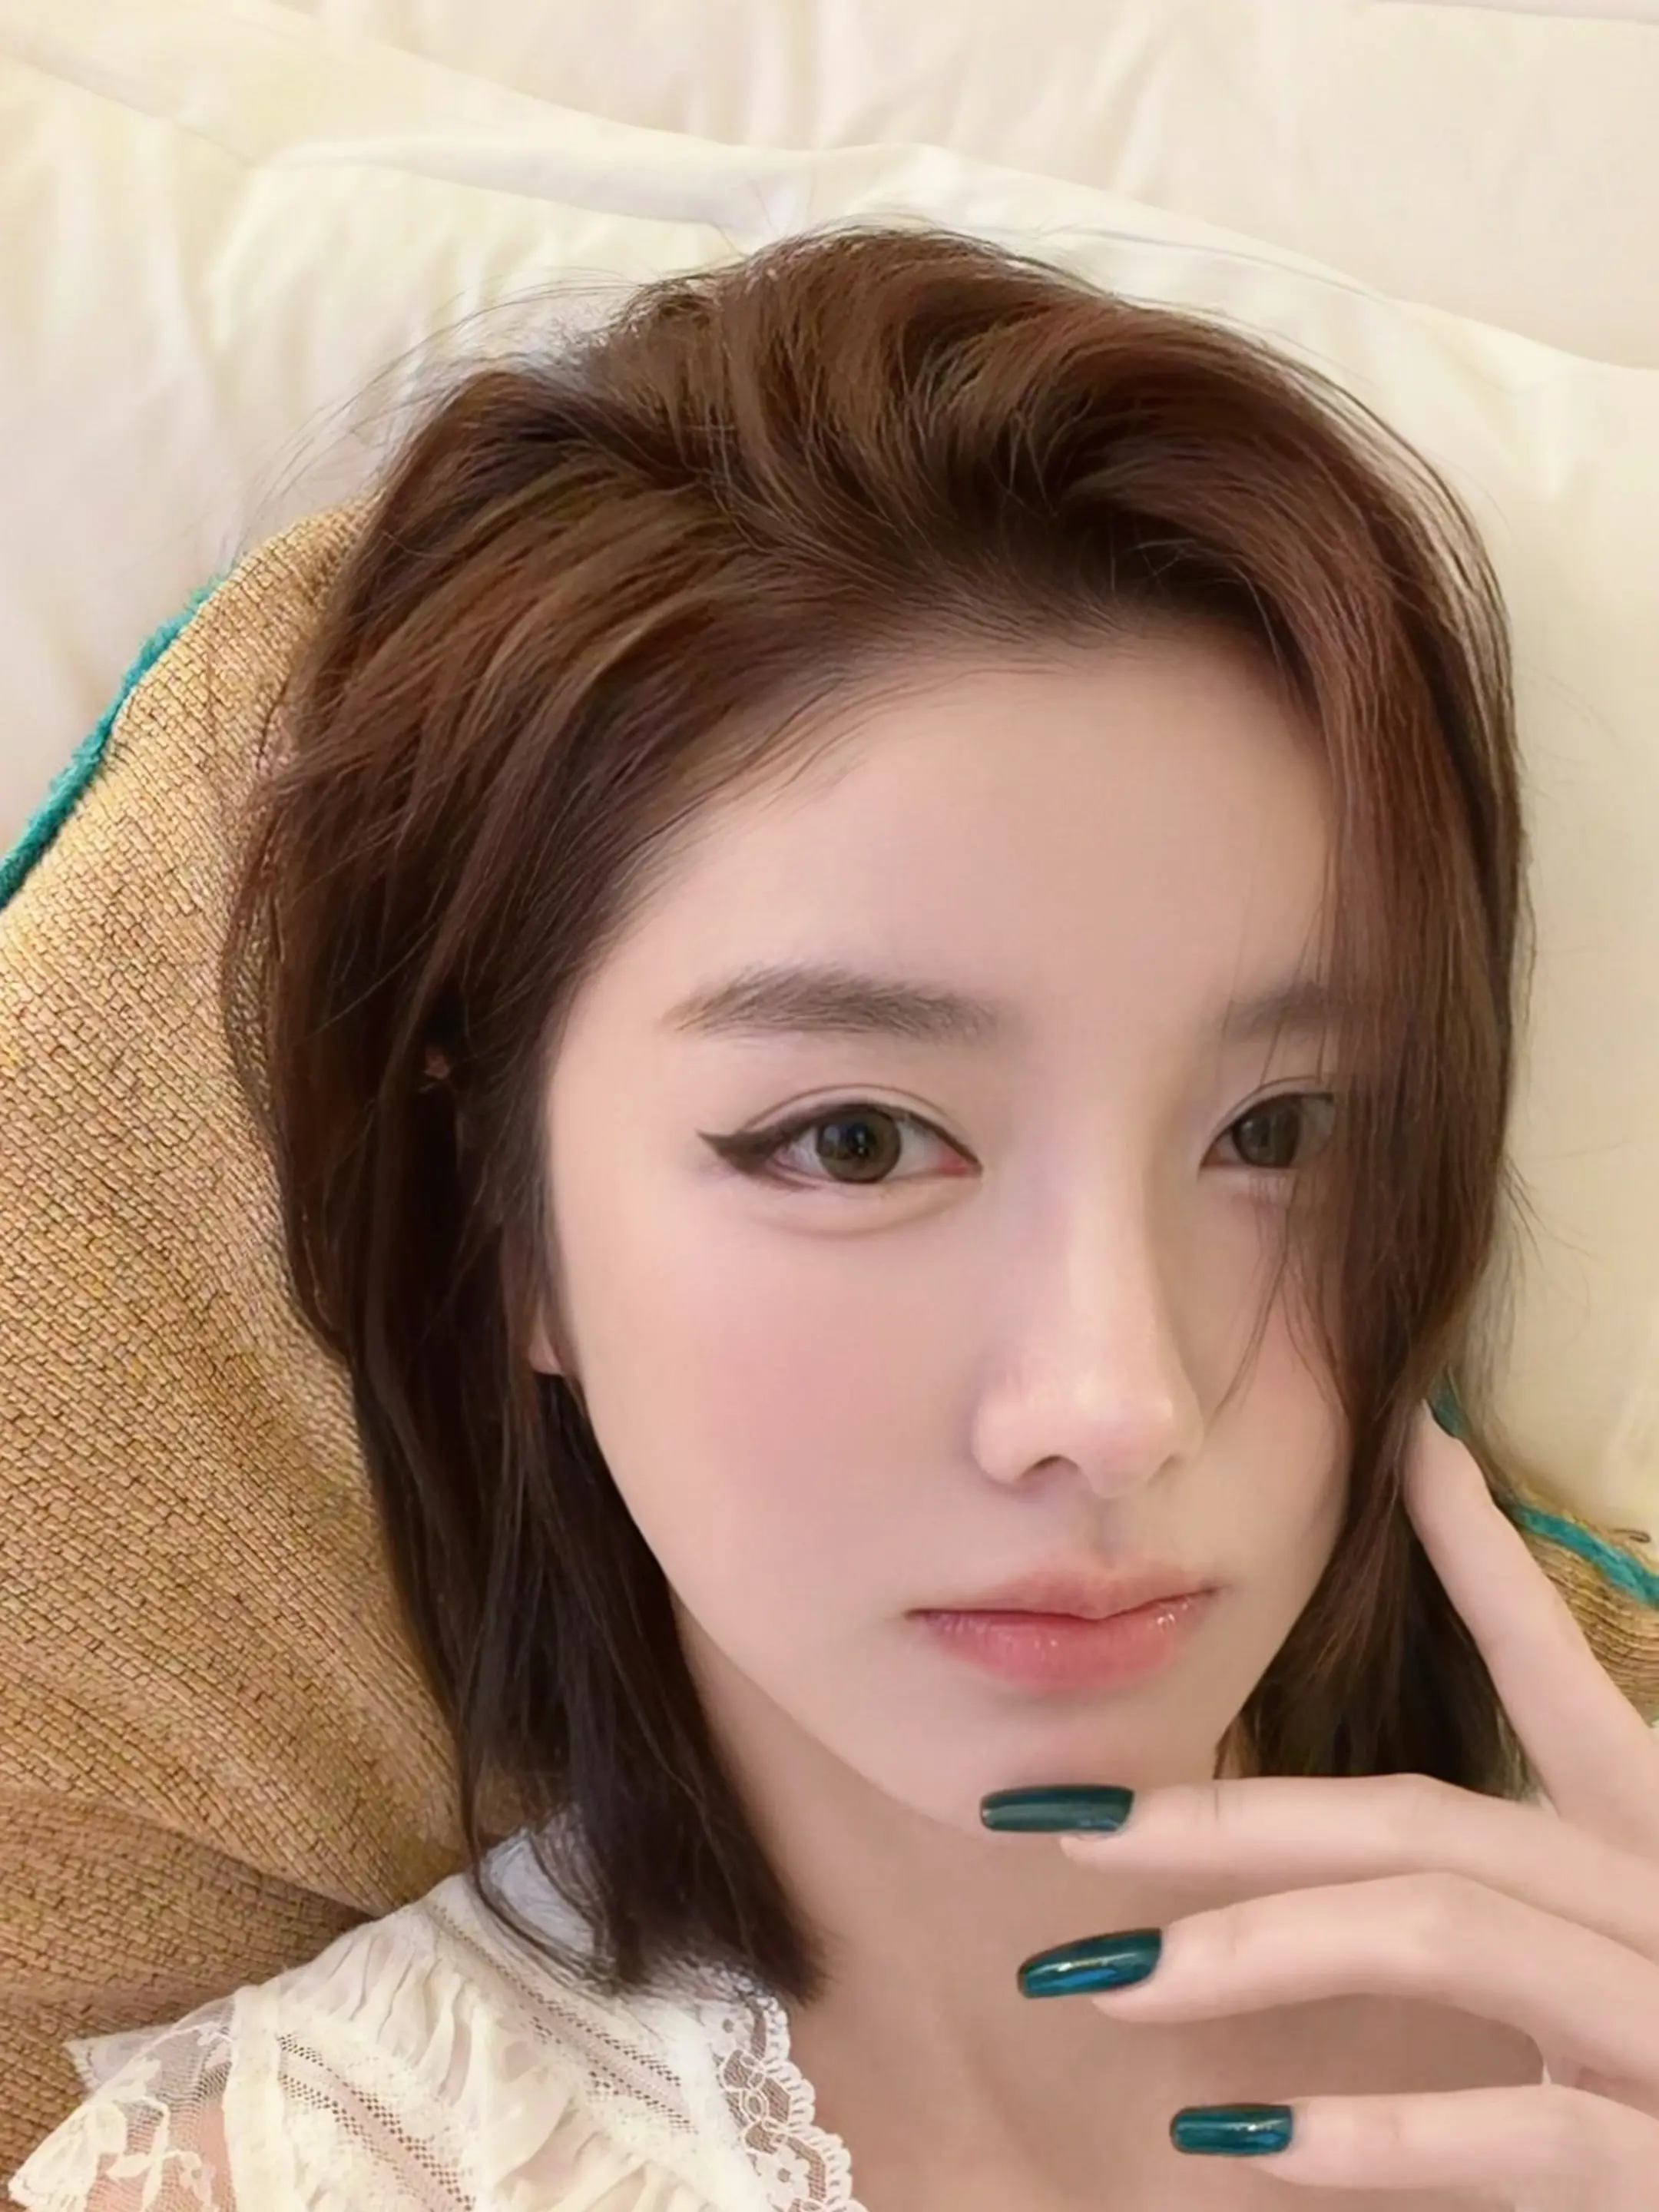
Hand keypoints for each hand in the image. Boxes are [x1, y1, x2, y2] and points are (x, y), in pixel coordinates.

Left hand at [1049, 1402, 1658, 2204]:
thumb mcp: (1644, 1924)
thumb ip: (1549, 1880)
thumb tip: (1398, 1857)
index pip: (1559, 1671)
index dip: (1482, 1553)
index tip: (1413, 1439)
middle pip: (1420, 1816)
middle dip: (1226, 1814)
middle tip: (1060, 1825)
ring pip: (1438, 1932)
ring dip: (1252, 1950)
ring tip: (1104, 1983)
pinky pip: (1512, 2133)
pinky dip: (1367, 2139)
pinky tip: (1241, 2135)